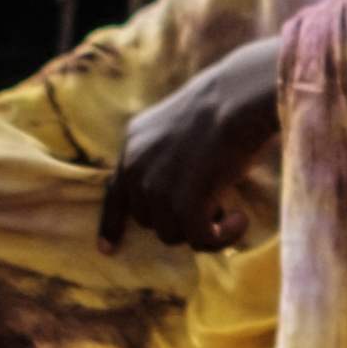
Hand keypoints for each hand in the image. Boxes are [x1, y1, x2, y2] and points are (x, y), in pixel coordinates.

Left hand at [99, 37, 288, 252]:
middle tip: (214, 203)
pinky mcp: (184, 204)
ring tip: (229, 209)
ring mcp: (156, 188)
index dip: (111, 224)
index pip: (115, 192)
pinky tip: (240, 220)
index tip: (106, 250)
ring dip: (201, 228)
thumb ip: (167, 155)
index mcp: (134, 143)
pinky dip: (221, 237)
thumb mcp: (180, 124)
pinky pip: (201, 238)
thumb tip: (179, 198)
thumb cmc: (225, 103)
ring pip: (172, 233)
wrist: (239, 97)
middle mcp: (136, 167)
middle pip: (149, 219)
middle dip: (179, 218)